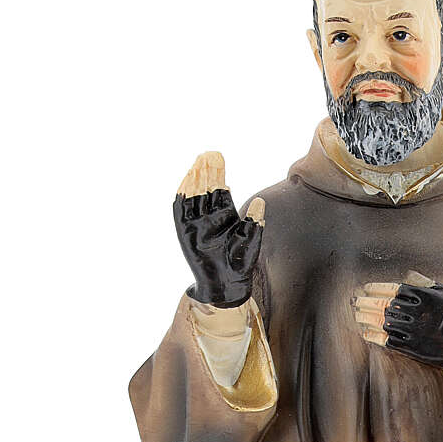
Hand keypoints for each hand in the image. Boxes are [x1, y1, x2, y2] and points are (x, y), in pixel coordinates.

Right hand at [174, 151, 265, 307]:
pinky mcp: (186, 235)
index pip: (219, 192)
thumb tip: (261, 202)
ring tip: (197, 164)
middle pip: (205, 190)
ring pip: (194, 198)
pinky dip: (183, 198)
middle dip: (206, 172)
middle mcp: (209, 219)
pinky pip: (182, 213)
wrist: (226, 287)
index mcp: (225, 218)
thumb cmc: (240, 265)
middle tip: (208, 154)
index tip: (218, 158)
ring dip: (195, 181)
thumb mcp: (251, 240)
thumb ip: (254, 221)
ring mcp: (196, 226)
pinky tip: (185, 183)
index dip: (218, 175)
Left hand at [355, 280, 442, 377]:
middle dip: (366, 302)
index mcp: (424, 296)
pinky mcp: (414, 348)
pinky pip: (389, 341)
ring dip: (366, 318)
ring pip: (383, 323)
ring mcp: (415, 331)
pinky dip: (374, 336)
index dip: (376, 288)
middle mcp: (418, 312)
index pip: (392, 289)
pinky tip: (366, 332)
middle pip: (384, 305)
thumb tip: (407, 276)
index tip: (366, 288)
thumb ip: (425, 284)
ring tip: (357, 315)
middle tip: (355, 301)